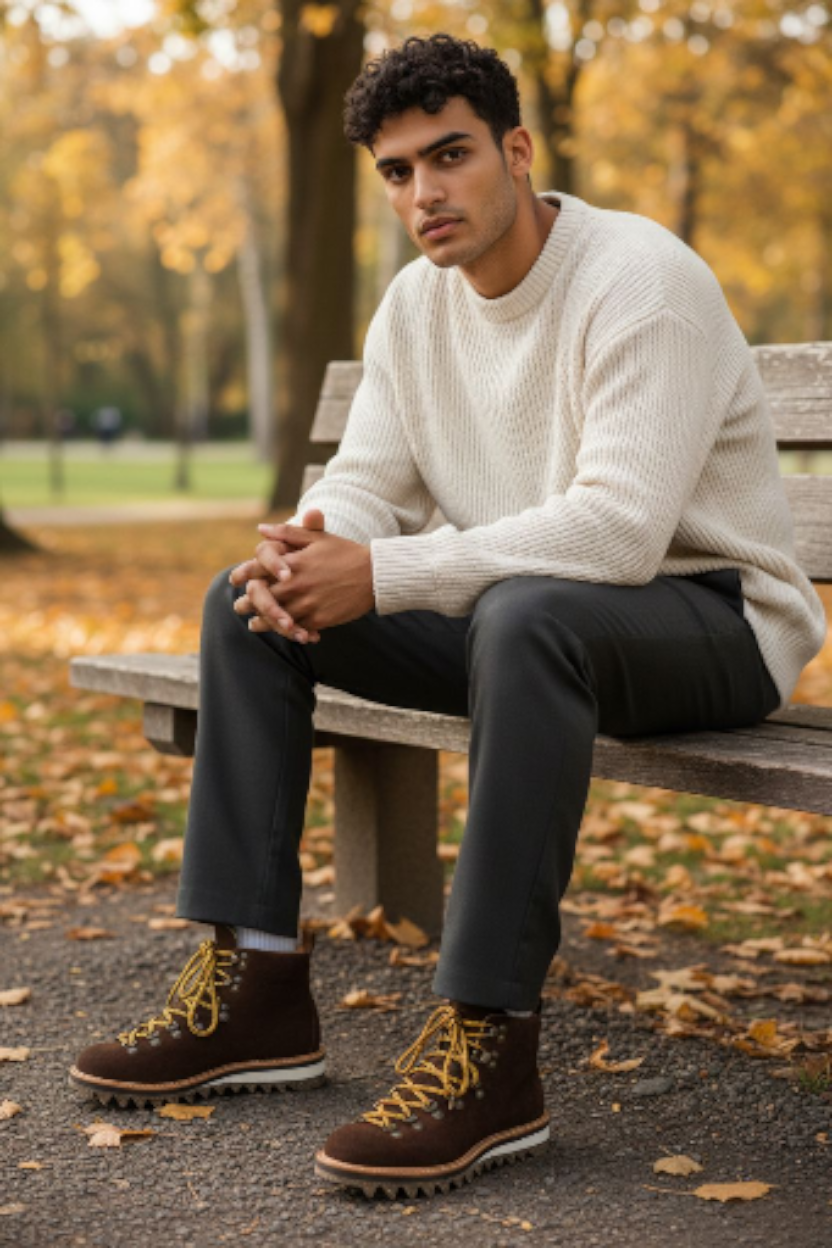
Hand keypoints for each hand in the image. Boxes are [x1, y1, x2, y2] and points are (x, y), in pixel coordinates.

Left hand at [231, 510, 375, 641]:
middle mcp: (296, 584)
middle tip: (238, 607)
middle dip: (247, 603)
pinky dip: (287, 632)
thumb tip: (261, 529)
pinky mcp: (319, 619)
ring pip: (275, 617)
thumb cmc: (345, 553)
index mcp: (293, 563)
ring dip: (262, 622)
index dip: (243, 574)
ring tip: (253, 625)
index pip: (258, 569)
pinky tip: (282, 632)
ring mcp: (307, 604)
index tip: (235, 579)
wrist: (375, 575)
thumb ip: (288, 533)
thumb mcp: (318, 538)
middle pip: (261, 597)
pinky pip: (296, 629)